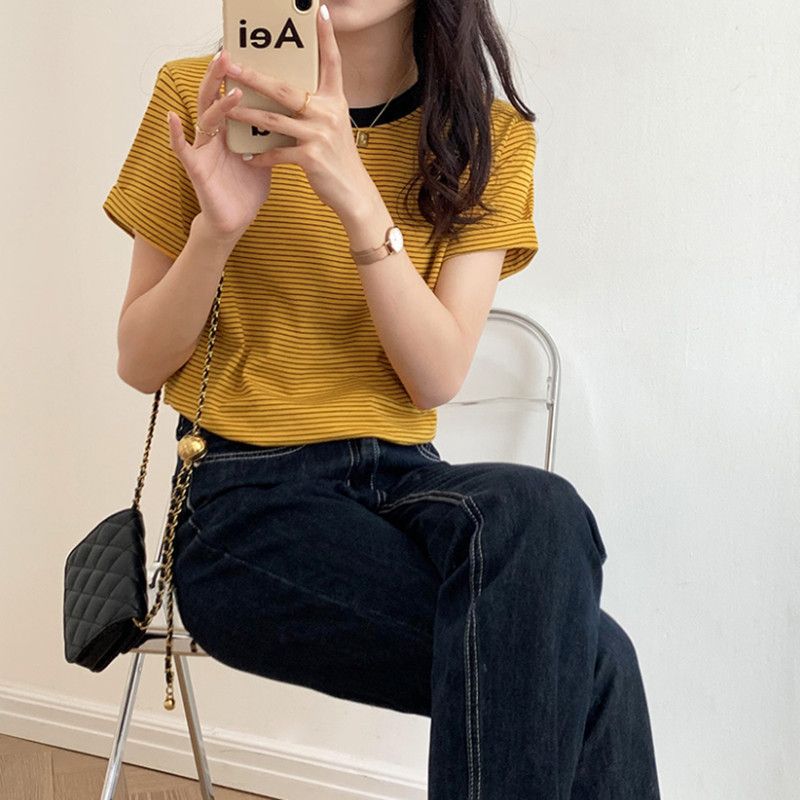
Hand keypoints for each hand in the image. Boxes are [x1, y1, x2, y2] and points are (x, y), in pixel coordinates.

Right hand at [165, 49, 271, 236]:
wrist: (235, 222)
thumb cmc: (247, 190)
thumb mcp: (265, 157)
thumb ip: (272, 136)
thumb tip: (294, 115)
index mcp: (230, 131)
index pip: (229, 96)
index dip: (234, 76)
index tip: (244, 53)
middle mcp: (213, 136)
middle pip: (212, 98)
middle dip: (219, 76)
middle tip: (228, 54)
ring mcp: (203, 151)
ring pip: (204, 119)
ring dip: (216, 103)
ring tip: (231, 89)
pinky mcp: (196, 170)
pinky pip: (181, 149)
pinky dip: (175, 134)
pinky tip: (172, 118)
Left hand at [223, 4, 376, 222]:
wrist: (353, 193)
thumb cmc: (338, 160)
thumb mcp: (334, 127)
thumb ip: (316, 108)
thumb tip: (288, 92)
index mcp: (335, 101)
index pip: (332, 63)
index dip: (326, 37)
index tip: (319, 11)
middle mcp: (329, 113)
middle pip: (285, 89)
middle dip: (254, 76)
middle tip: (232, 64)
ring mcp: (320, 135)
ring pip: (274, 119)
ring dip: (247, 113)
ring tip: (227, 108)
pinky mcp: (312, 158)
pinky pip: (278, 153)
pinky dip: (261, 156)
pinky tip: (248, 156)